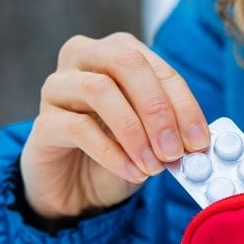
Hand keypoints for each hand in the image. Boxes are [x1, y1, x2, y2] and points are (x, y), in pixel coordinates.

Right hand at [20, 32, 208, 218]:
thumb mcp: (154, 142)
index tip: (199, 142)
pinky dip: (112, 153)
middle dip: (158, 110)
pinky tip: (133, 173)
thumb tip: (199, 143)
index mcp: (120, 54)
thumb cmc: (120, 156)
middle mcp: (85, 58)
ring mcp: (59, 87)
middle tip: (174, 151)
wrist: (78, 189)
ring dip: (134, 132)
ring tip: (154, 166)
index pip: (159, 69)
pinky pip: (77, 127)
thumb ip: (174, 135)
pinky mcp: (44, 122)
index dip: (184, 105)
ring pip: (99, 89)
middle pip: (126, 62)